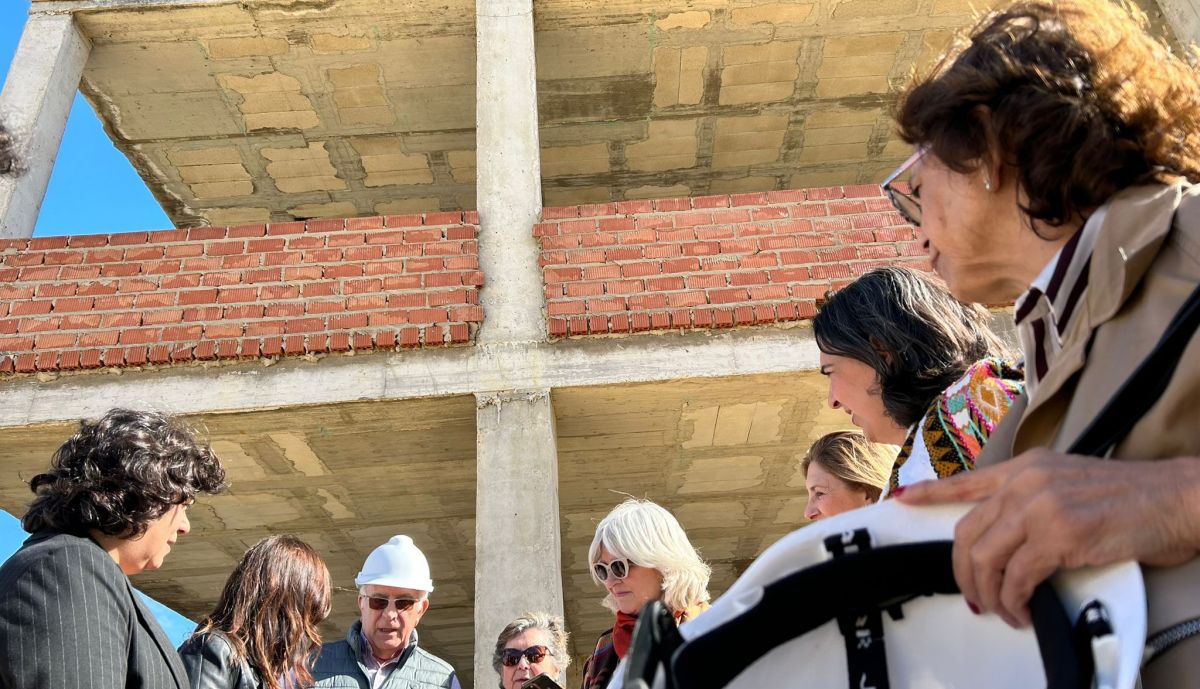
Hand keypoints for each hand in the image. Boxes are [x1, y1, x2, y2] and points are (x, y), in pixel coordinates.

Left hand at [896, 449, 1199, 626]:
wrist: (1173, 498)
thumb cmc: (1129, 498)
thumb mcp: (1068, 483)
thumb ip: (1032, 499)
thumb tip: (1005, 536)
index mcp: (1025, 467)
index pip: (966, 482)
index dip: (930, 493)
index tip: (902, 500)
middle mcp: (1024, 481)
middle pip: (967, 533)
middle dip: (964, 573)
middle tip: (976, 598)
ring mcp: (1040, 505)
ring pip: (986, 558)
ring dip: (989, 593)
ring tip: (1004, 611)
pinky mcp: (1059, 534)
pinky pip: (1017, 576)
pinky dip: (1015, 601)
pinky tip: (1025, 611)